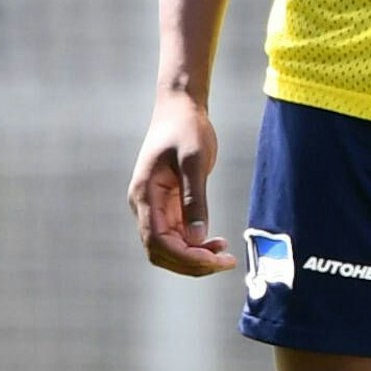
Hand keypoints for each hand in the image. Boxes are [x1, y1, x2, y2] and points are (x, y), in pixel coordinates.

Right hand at [127, 92, 236, 276]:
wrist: (180, 107)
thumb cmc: (186, 128)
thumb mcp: (194, 160)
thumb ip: (195, 199)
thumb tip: (198, 238)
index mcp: (144, 194)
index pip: (157, 240)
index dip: (184, 257)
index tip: (213, 260)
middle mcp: (144, 205)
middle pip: (161, 251)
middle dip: (191, 263)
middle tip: (225, 262)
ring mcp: (155, 207)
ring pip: (169, 248)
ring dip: (195, 257)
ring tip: (225, 255)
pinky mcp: (167, 205)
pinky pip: (177, 236)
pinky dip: (195, 245)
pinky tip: (217, 243)